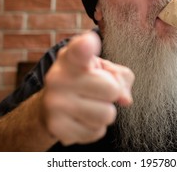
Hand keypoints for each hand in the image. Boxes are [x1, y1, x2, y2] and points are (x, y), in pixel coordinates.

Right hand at [41, 31, 133, 145]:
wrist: (50, 107)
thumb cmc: (84, 81)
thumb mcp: (103, 69)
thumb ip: (120, 76)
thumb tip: (125, 99)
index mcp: (71, 57)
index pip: (80, 50)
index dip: (86, 46)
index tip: (89, 43)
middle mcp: (58, 77)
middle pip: (111, 90)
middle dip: (111, 93)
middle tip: (95, 91)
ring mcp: (55, 102)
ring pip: (107, 114)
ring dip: (104, 112)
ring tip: (88, 105)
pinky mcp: (56, 126)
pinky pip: (96, 132)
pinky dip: (94, 128)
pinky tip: (80, 118)